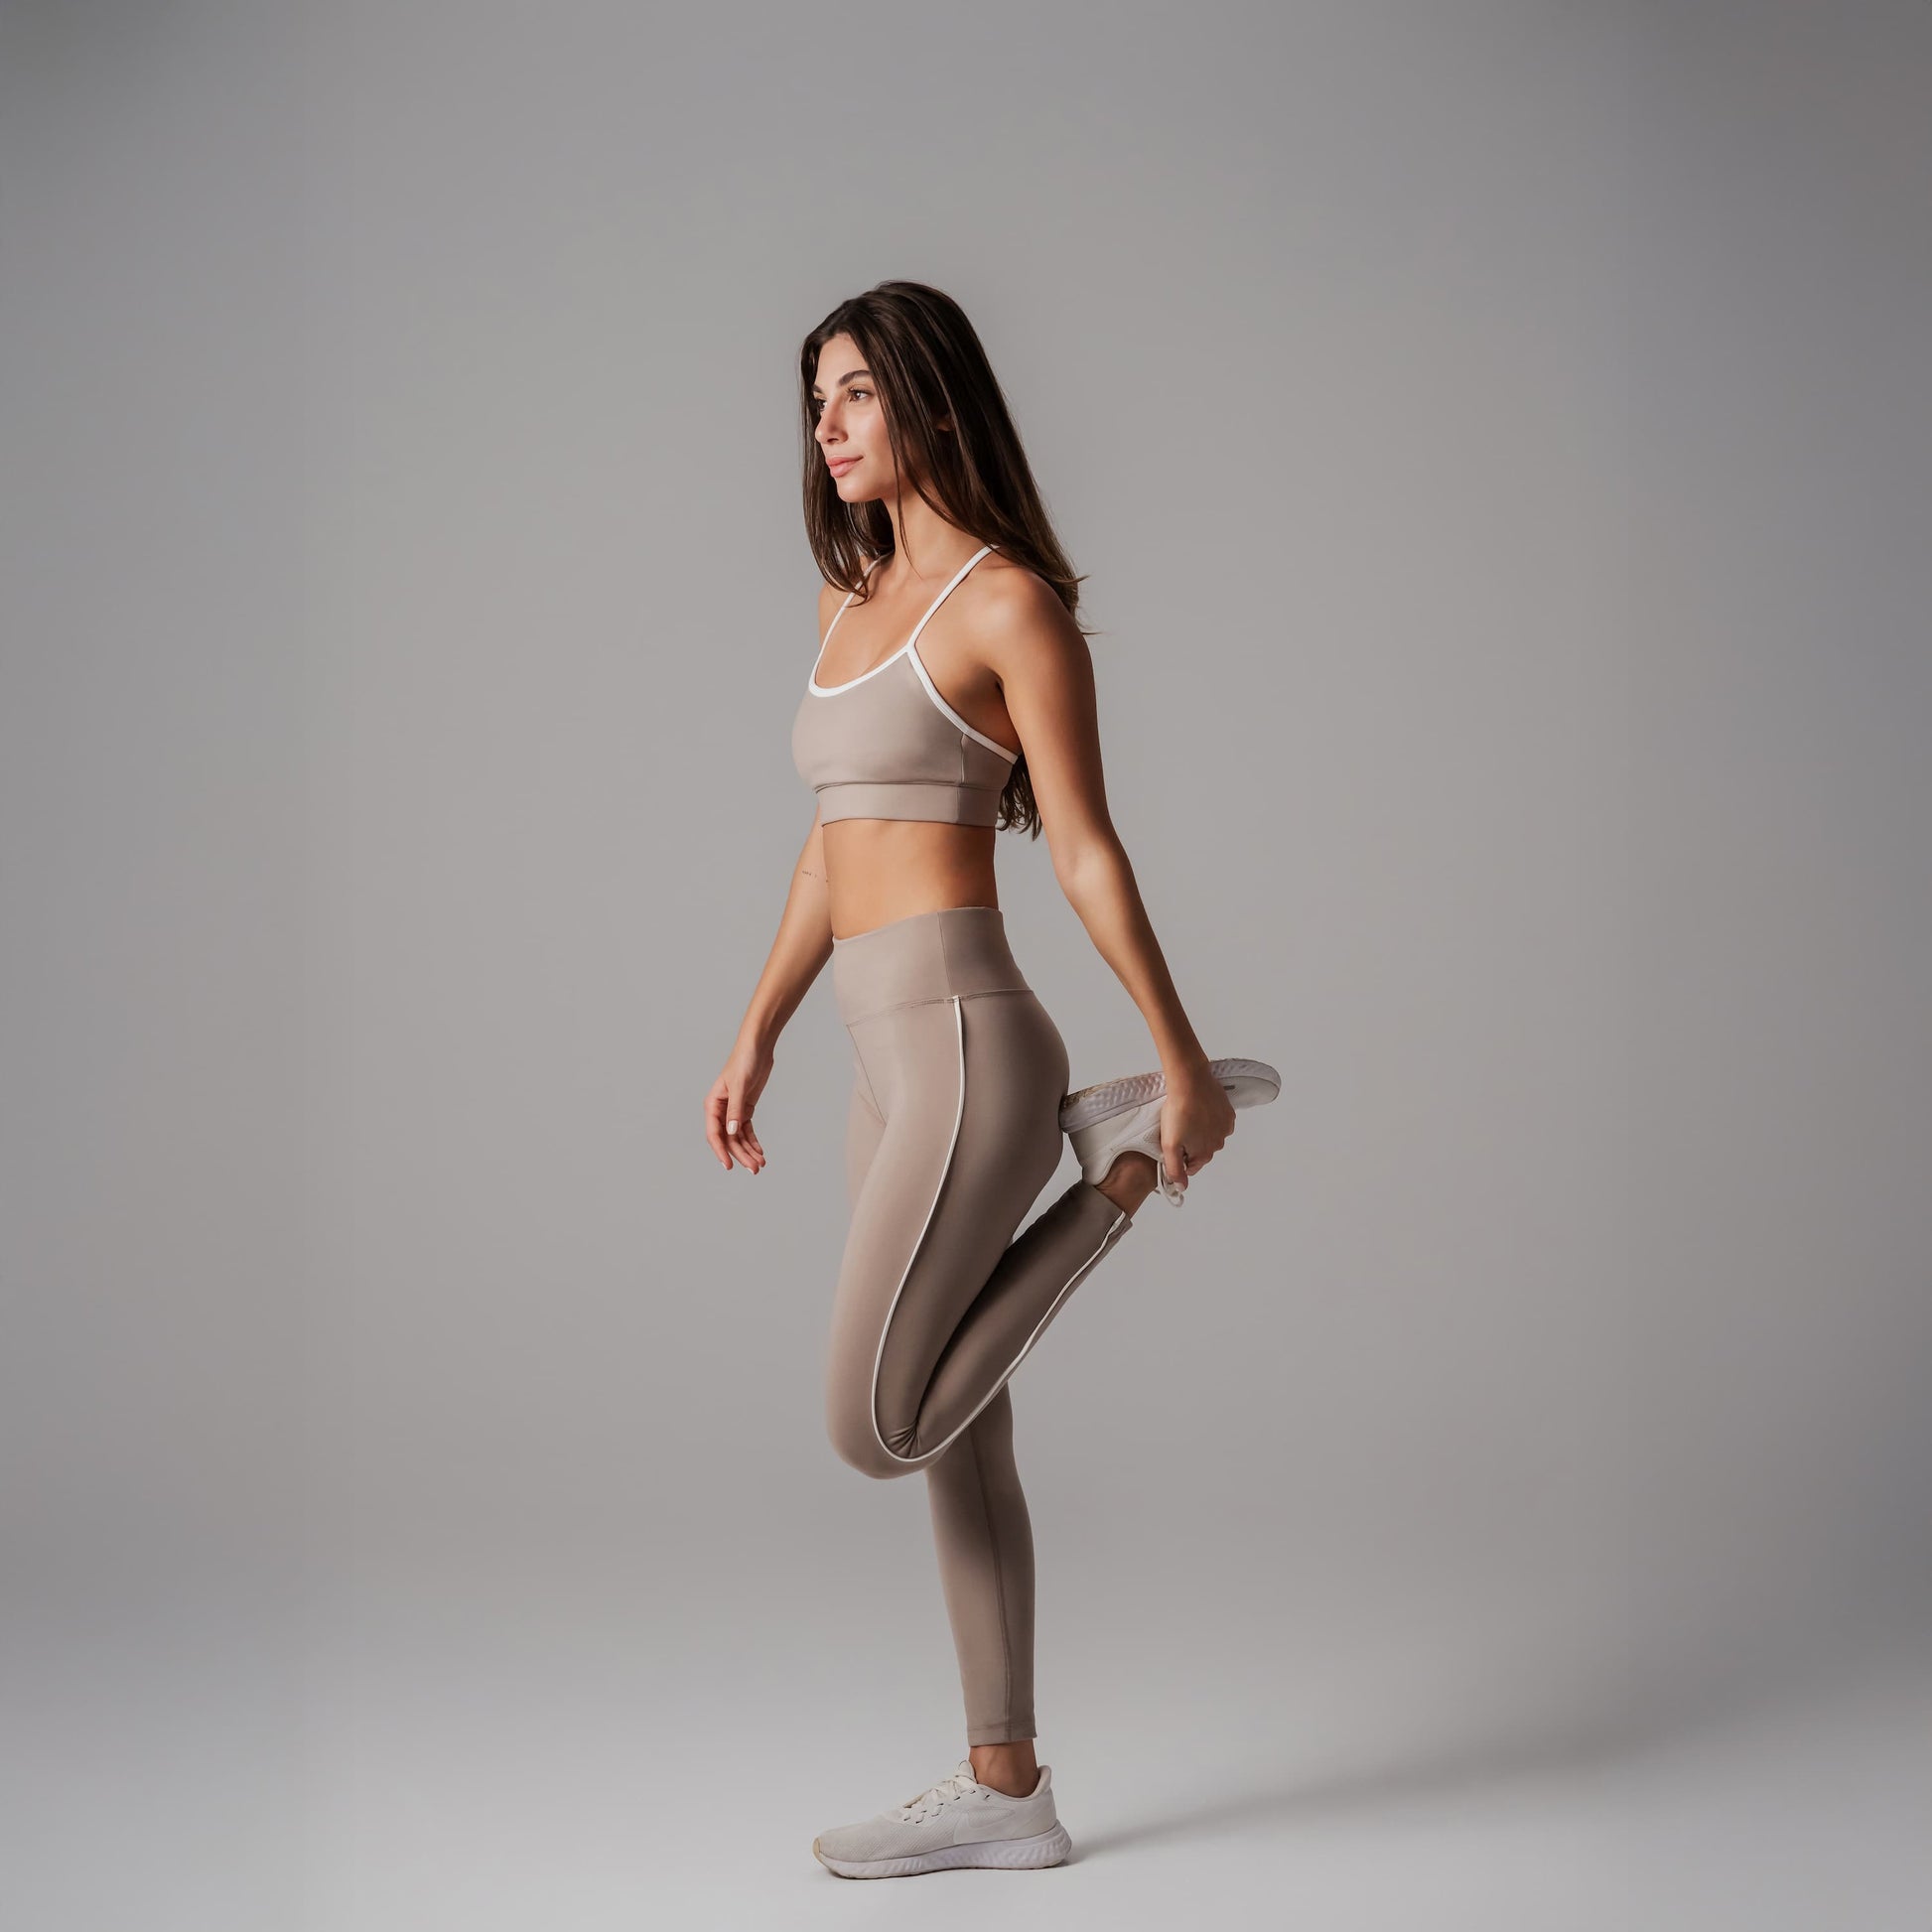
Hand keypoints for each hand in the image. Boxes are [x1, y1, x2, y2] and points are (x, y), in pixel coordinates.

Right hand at [706, 1036, 772, 1173]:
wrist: (758, 1048)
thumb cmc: (744, 1061)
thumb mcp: (740, 1086)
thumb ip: (736, 1110)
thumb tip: (731, 1133)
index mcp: (713, 1104)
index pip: (714, 1134)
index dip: (720, 1151)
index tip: (729, 1165)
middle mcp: (720, 1110)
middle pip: (728, 1139)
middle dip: (741, 1155)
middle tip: (754, 1169)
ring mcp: (733, 1111)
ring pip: (738, 1137)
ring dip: (748, 1151)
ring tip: (760, 1164)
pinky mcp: (745, 1108)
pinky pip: (746, 1130)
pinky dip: (753, 1142)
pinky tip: (760, 1152)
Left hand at [1159, 1058, 1236, 1198]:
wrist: (1190, 1081)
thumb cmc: (1178, 1111)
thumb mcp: (1169, 1145)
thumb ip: (1174, 1170)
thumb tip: (1181, 1188)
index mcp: (1205, 1154)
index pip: (1190, 1165)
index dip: (1178, 1155)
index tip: (1172, 1141)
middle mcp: (1219, 1143)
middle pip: (1200, 1150)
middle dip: (1189, 1142)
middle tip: (1177, 1126)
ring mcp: (1226, 1127)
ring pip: (1209, 1135)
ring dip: (1199, 1129)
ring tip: (1187, 1115)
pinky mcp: (1228, 1112)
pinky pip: (1217, 1121)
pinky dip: (1208, 1117)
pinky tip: (1199, 1108)